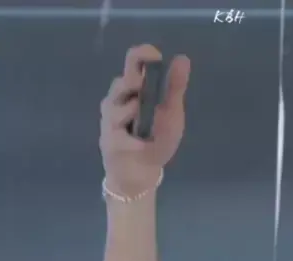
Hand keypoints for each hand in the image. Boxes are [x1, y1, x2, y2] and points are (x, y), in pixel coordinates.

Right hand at [99, 45, 190, 195]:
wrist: (144, 173)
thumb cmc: (157, 140)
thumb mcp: (171, 114)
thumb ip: (175, 89)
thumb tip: (183, 58)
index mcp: (135, 91)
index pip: (133, 63)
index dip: (142, 55)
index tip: (156, 56)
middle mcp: (118, 102)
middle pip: (119, 83)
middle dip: (131, 82)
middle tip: (142, 85)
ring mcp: (111, 123)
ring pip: (114, 108)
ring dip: (129, 111)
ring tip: (142, 118)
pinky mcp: (110, 143)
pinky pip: (119, 138)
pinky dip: (132, 142)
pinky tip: (142, 145)